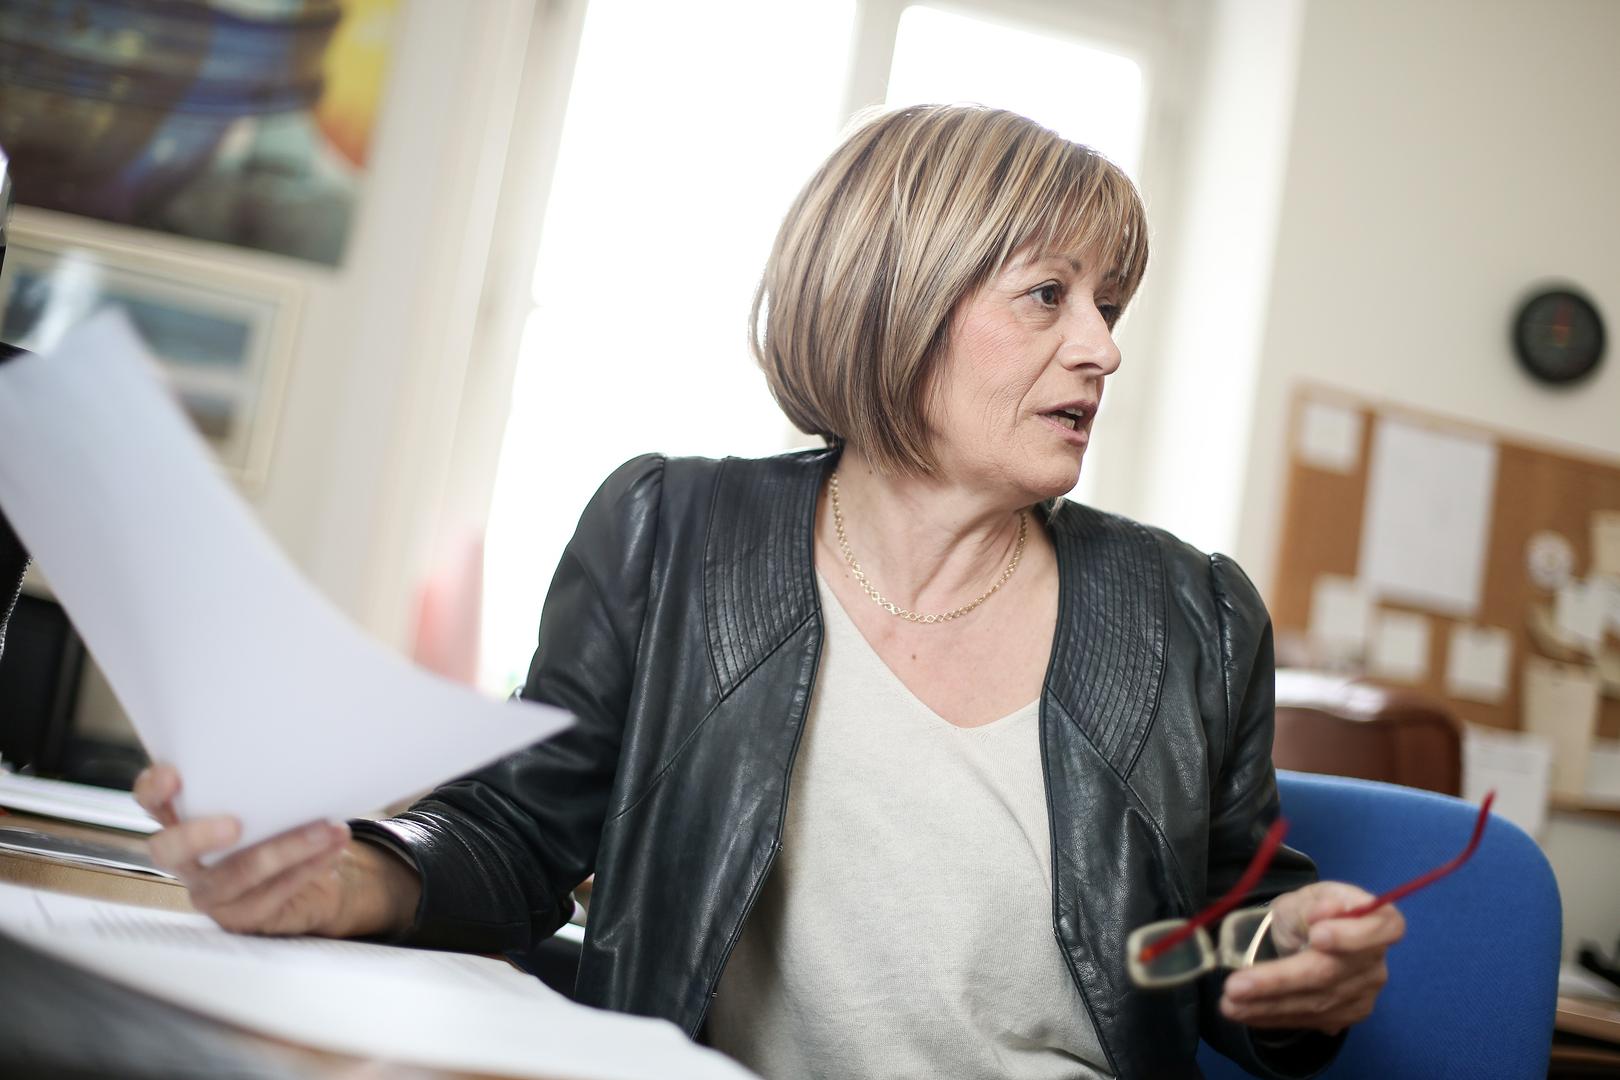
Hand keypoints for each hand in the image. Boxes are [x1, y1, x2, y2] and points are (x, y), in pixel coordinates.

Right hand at [135, 763, 418, 937]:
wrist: (315, 875)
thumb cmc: (284, 824)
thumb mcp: (274, 796)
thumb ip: (267, 777)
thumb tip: (301, 741)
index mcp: (186, 817)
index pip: (151, 801)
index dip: (153, 790)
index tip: (174, 775)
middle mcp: (188, 858)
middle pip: (168, 851)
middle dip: (197, 835)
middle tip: (235, 824)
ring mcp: (210, 891)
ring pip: (236, 875)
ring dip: (287, 848)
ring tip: (329, 829)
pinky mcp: (241, 916)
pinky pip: (271, 895)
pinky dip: (306, 868)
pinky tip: (332, 848)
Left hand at [1219, 881, 1403, 1034]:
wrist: (1308, 937)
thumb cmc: (1310, 912)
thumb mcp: (1307, 897)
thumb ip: (1314, 904)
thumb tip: (1326, 911)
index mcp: (1379, 922)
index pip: (1382, 929)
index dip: (1350, 936)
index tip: (1317, 936)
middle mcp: (1376, 962)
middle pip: (1330, 973)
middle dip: (1279, 980)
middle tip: (1236, 986)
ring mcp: (1363, 994)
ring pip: (1313, 1003)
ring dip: (1266, 1005)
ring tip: (1229, 1003)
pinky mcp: (1346, 1016)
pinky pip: (1307, 1020)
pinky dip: (1271, 1016)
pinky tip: (1244, 1013)